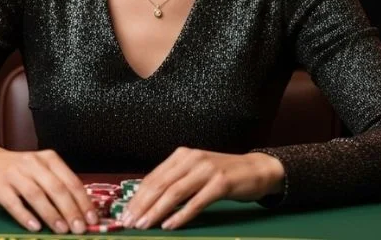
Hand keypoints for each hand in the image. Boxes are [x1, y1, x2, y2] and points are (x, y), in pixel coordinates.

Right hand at [0, 144, 96, 233]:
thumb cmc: (19, 169)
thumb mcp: (40, 169)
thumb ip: (58, 184)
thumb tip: (82, 209)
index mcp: (48, 159)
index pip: (70, 181)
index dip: (83, 201)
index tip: (92, 219)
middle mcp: (33, 163)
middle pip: (56, 188)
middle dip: (70, 210)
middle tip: (79, 228)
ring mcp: (15, 173)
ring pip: (36, 194)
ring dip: (51, 214)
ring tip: (61, 230)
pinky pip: (13, 201)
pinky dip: (25, 215)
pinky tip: (34, 227)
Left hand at [122, 148, 284, 230]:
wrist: (255, 169)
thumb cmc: (222, 174)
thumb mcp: (195, 171)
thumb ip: (174, 181)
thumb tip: (147, 200)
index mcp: (182, 155)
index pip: (153, 177)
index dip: (137, 197)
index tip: (125, 213)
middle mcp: (192, 159)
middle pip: (160, 185)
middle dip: (142, 206)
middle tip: (129, 223)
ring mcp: (206, 170)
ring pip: (175, 193)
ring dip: (156, 211)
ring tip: (144, 225)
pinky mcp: (221, 183)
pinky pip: (197, 201)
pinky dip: (181, 214)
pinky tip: (170, 225)